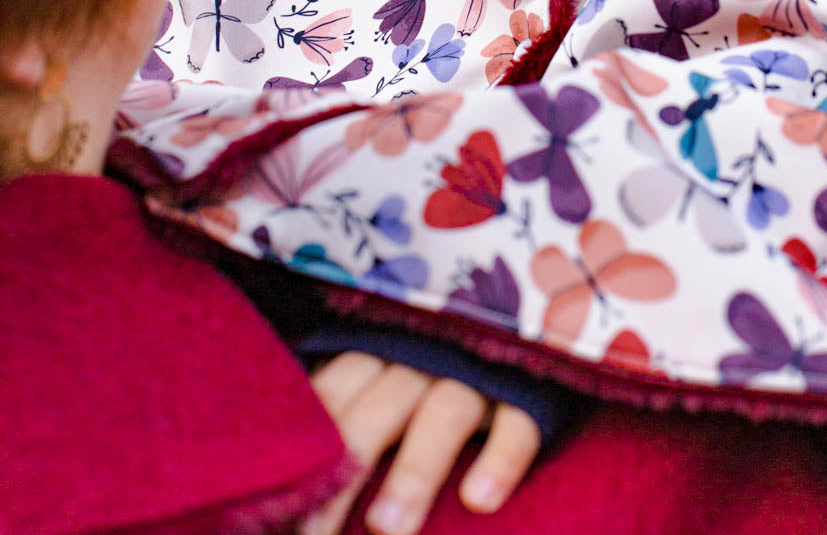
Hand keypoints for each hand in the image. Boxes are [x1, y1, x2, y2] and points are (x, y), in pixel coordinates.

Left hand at [302, 355, 540, 534]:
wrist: (530, 324)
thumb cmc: (434, 370)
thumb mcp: (389, 381)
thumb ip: (352, 409)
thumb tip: (289, 465)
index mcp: (384, 347)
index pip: (337, 391)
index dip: (310, 446)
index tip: (281, 505)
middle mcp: (429, 353)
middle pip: (380, 405)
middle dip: (348, 467)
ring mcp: (482, 370)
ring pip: (444, 413)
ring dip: (413, 471)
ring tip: (386, 531)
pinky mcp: (532, 390)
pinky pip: (519, 423)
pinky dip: (500, 459)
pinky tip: (478, 502)